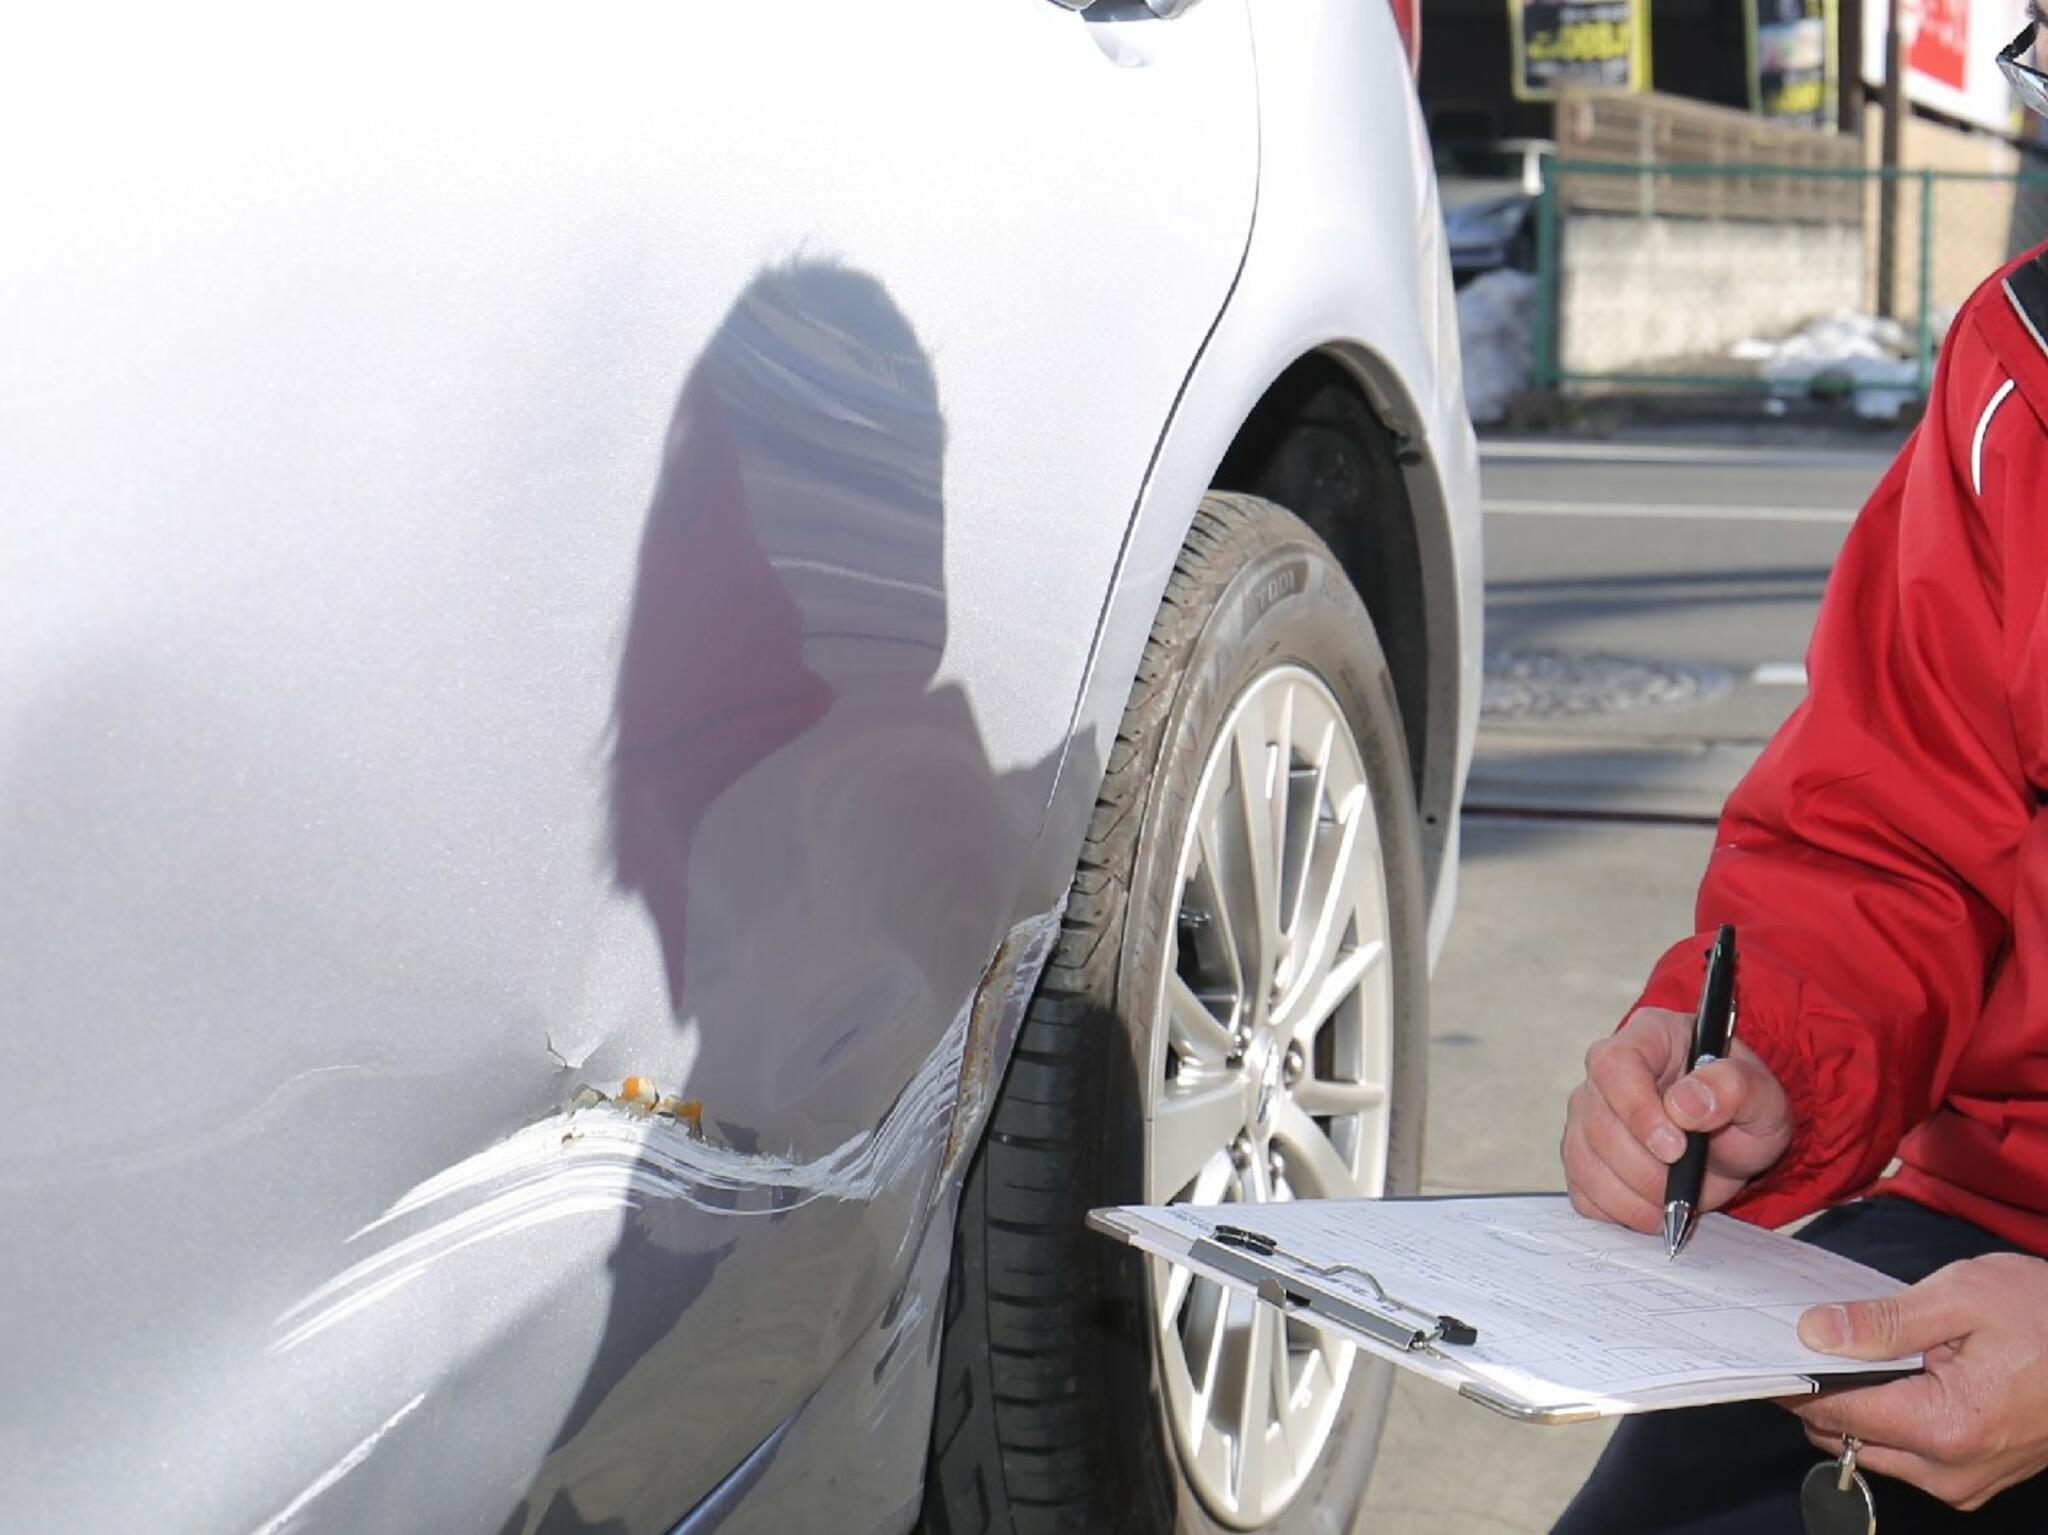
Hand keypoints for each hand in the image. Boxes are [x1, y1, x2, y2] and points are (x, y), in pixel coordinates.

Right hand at [1560, 1006, 1793, 1234]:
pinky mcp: (1581, 1155)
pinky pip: (1582, 1191)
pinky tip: (1653, 1206)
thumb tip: (1686, 1105)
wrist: (1731, 1139)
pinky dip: (1618, 1210)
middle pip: (1596, 1120)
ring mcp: (1586, 1114)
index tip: (1675, 1148)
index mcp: (1648, 1037)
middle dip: (1644, 1167)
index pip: (1615, 1064)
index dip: (1637, 1109)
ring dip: (1632, 1195)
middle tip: (1686, 1183)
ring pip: (1583, 1159)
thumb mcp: (1763, 1095)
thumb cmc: (1743, 1107)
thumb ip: (1735, 1088)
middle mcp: (1604, 1072)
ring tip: (1675, 1198)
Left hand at [1790, 1254, 2047, 1509]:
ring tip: (1854, 1353)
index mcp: (1945, 1427)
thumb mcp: (1963, 1298)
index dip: (1793, 1381)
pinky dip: (1887, 1417)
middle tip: (1806, 1342)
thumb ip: (1884, 1320)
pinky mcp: (1976, 1475)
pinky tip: (1889, 1373)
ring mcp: (1966, 1480)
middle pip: (1846, 1438)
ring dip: (1854, 1407)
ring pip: (1873, 1450)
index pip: (1835, 1414)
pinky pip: (1908, 1454)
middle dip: (1818, 1393)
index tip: (1765, 1351)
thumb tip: (1815, 1333)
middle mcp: (1951, 1470)